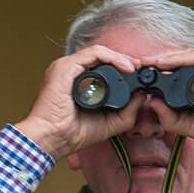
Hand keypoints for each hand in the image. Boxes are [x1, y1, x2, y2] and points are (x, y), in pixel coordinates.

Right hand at [14, 43, 148, 160]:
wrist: (51, 139)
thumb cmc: (70, 134)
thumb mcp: (108, 123)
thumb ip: (127, 112)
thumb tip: (142, 96)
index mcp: (76, 83)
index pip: (101, 67)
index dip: (121, 68)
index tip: (137, 76)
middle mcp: (70, 73)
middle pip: (101, 58)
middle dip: (123, 60)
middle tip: (139, 68)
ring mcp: (66, 68)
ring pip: (98, 53)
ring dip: (120, 57)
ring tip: (133, 67)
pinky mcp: (66, 67)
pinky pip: (93, 54)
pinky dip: (112, 57)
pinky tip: (125, 66)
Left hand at [139, 47, 193, 150]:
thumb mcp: (193, 124)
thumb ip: (172, 117)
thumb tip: (152, 104)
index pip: (186, 70)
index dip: (164, 71)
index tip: (144, 73)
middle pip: (187, 60)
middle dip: (162, 62)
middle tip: (140, 64)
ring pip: (192, 56)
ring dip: (168, 59)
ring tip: (147, 62)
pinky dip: (181, 59)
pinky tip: (164, 62)